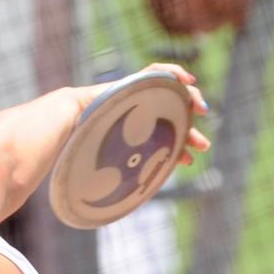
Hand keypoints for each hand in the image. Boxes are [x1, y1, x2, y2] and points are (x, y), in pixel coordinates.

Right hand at [75, 63, 210, 164]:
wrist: (71, 124)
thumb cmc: (83, 146)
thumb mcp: (112, 162)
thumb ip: (122, 174)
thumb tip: (124, 203)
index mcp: (135, 131)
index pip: (164, 135)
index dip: (180, 147)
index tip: (190, 160)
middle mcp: (139, 112)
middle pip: (172, 117)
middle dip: (190, 132)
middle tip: (202, 146)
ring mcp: (138, 95)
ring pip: (172, 93)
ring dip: (190, 100)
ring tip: (201, 110)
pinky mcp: (134, 79)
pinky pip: (158, 69)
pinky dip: (175, 72)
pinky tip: (188, 82)